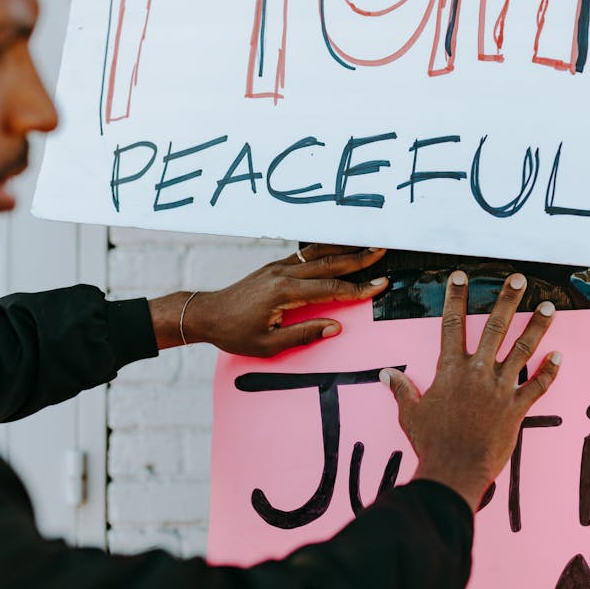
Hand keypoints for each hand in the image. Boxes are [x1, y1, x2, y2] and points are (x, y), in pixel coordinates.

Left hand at [149, 245, 387, 355]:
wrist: (207, 313)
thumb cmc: (235, 333)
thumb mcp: (269, 344)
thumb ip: (304, 334)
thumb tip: (334, 327)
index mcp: (284, 292)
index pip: (330, 288)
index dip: (357, 288)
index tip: (380, 284)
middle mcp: (283, 273)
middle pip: (329, 263)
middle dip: (358, 258)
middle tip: (382, 251)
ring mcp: (279, 266)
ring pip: (319, 254)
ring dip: (345, 249)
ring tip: (368, 244)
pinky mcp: (276, 265)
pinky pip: (307, 255)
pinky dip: (327, 250)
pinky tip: (340, 248)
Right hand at [381, 271, 560, 512]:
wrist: (455, 471)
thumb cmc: (431, 443)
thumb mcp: (410, 413)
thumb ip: (401, 390)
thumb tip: (386, 374)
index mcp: (450, 370)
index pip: (451, 324)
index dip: (455, 298)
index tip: (460, 277)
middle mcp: (477, 372)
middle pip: (495, 327)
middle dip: (508, 300)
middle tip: (519, 278)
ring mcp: (500, 389)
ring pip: (523, 350)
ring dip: (538, 327)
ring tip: (550, 307)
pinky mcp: (516, 409)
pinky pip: (537, 386)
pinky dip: (549, 371)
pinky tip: (558, 356)